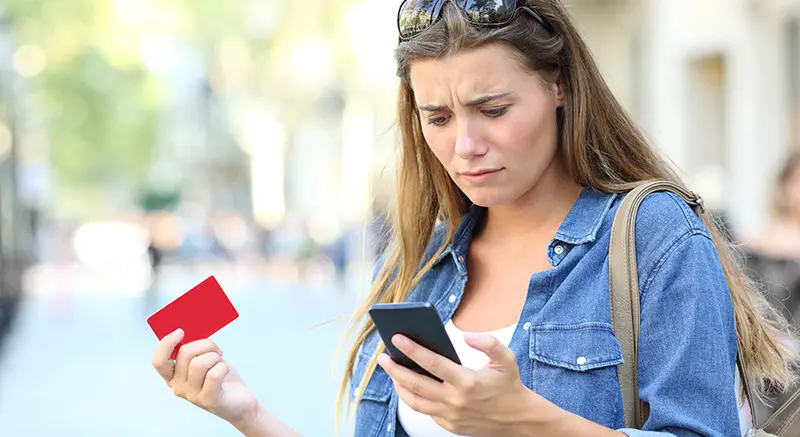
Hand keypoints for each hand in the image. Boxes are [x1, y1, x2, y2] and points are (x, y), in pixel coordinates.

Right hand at [152, 329, 260, 428]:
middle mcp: (178, 387)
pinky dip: (223, 367)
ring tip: (220, 363)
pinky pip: (214, 374)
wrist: (239, 401)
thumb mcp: (203, 360)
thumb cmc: (221, 378)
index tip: (180, 332)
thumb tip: (189, 331)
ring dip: (215, 357)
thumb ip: (193, 350)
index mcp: (173, 376)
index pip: (158, 361)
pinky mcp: (208, 400)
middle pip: (185, 354)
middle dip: (205, 344)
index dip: (166, 343)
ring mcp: (192, 395)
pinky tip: (225, 371)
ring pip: (199, 363)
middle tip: (216, 350)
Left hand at [378, 333, 559, 436]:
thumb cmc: (510, 386)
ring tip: (392, 372)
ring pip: (415, 402)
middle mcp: (455, 400)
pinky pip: (427, 412)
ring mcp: (450, 416)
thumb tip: (466, 336)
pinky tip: (410, 386)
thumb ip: (488, 342)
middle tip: (383, 357)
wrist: (519, 420)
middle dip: (394, 369)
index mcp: (466, 381)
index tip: (396, 337)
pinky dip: (415, 399)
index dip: (412, 349)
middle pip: (415, 384)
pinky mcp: (450, 426)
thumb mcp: (506, 359)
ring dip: (399, 386)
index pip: (431, 362)